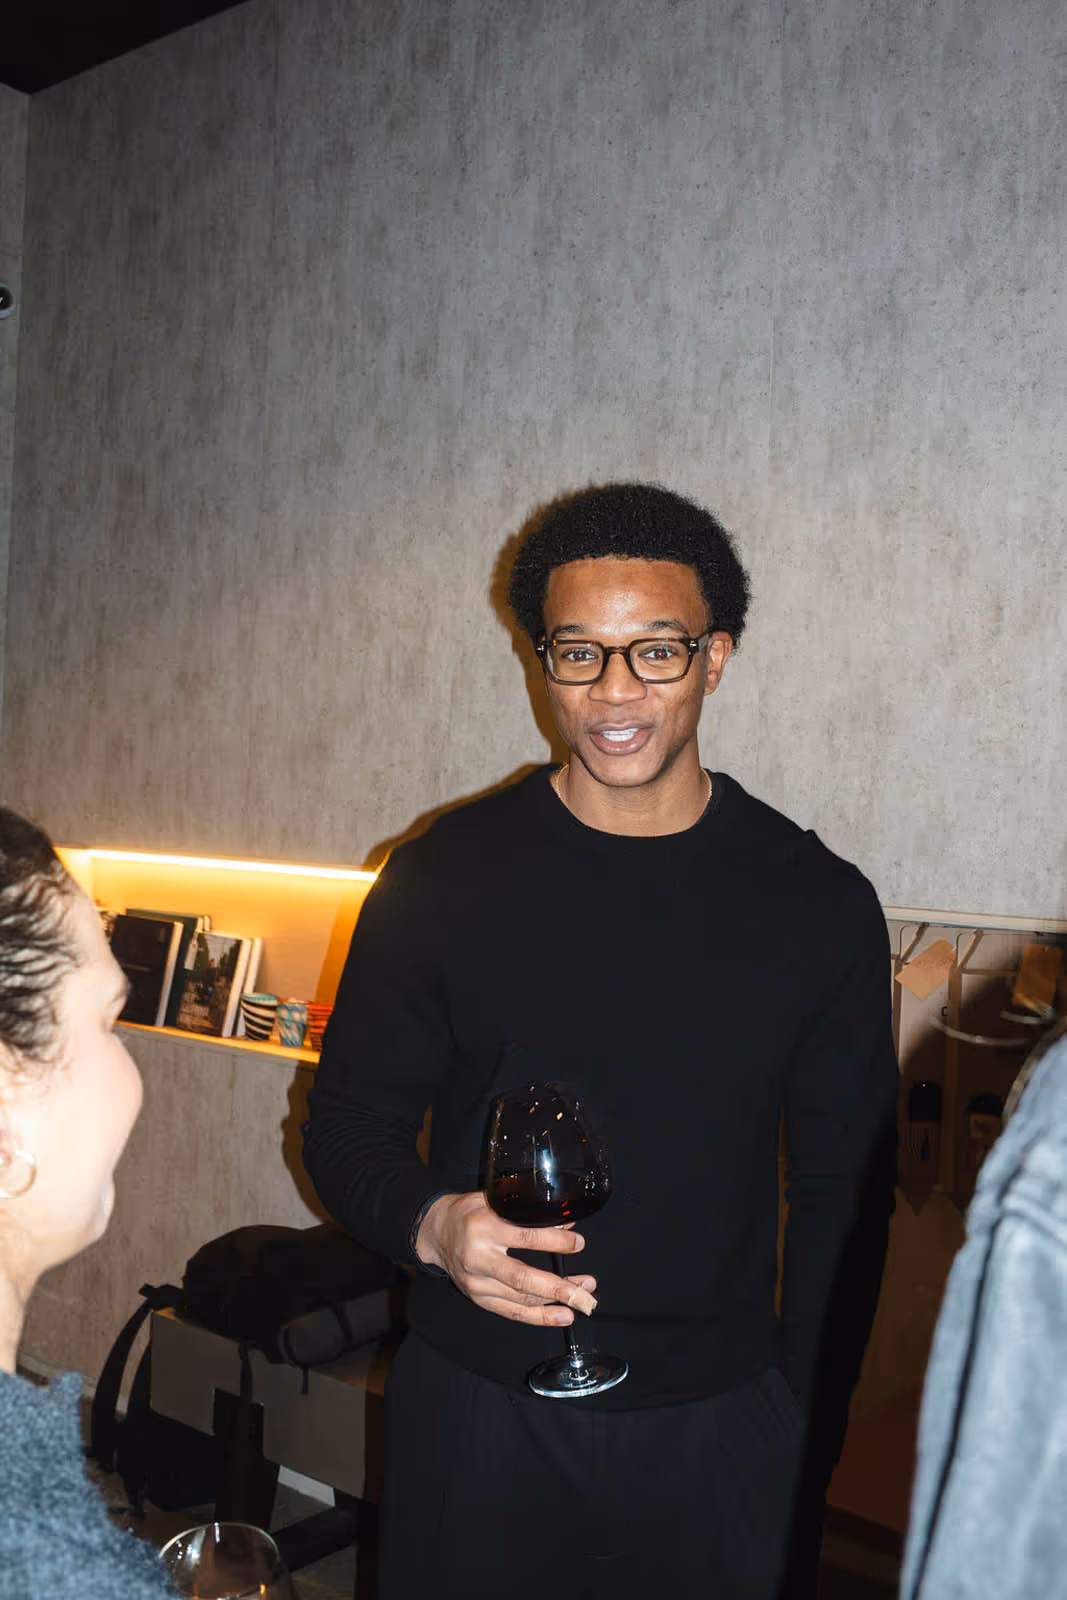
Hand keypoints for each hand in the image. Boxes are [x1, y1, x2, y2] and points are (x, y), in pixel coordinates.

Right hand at [415, 1191, 596, 1326]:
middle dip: (558, 1287)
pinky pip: (512, 1312)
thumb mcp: (494, 1200)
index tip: (577, 1243)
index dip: (555, 1241)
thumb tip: (565, 1222)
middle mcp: (479, 1258)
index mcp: (484, 1227)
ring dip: (555, 1303)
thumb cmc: (468, 1213)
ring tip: (582, 1299)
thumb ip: (526, 1210)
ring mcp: (477, 1283)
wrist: (436, 1233)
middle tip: (585, 1290)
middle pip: (522, 1278)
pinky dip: (538, 1317)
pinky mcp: (479, 1299)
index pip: (524, 1236)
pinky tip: (560, 1316)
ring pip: (521, 1299)